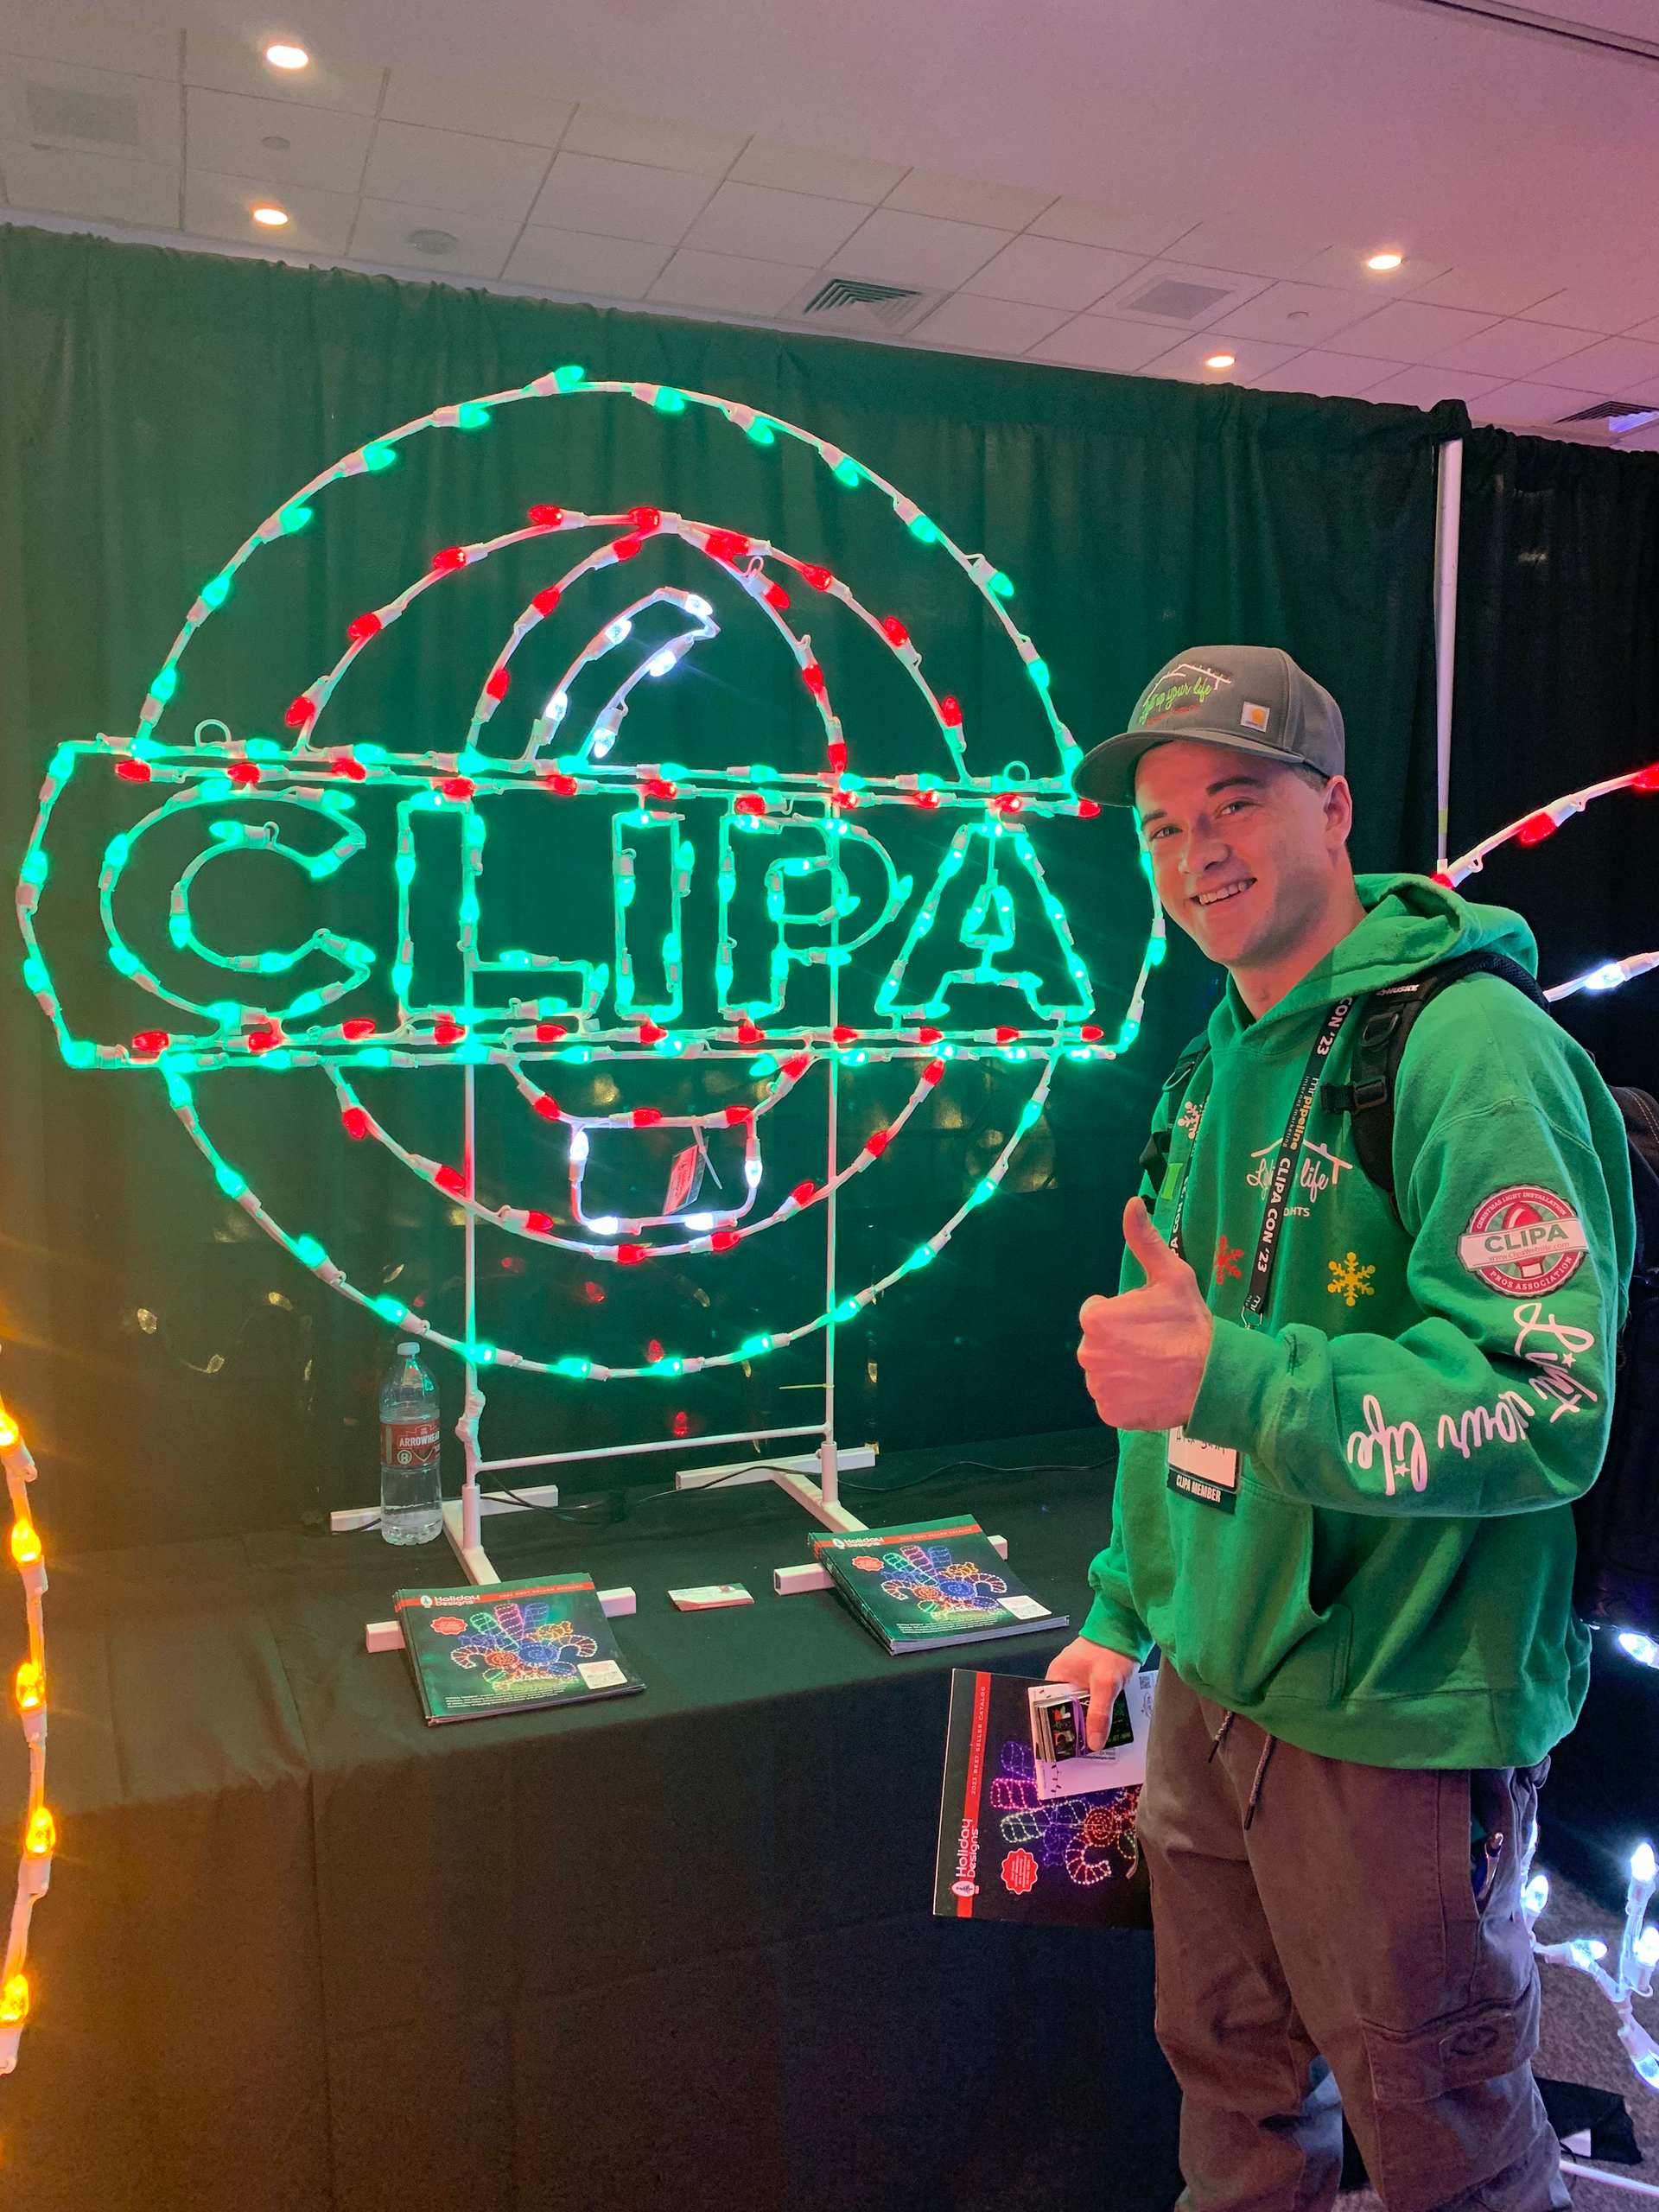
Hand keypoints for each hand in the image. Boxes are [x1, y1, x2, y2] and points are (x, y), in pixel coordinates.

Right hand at [1046, 1636, 1139, 1749]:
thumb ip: (1099, 1714)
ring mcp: (1078, 1678)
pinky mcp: (1092, 1680)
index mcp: (1056, 1675)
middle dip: (1073, 1729)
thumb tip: (1093, 1745)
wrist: (1129, 1629)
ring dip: (1087, 1722)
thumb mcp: (1105, 1684)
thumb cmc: (1111, 1652)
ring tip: (1093, 1747)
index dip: (1053, 1728)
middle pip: (1064, 1710)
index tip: (1061, 1749)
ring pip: (1079, 1708)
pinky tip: (1104, 1728)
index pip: (1047, 1707)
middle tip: (1080, 1753)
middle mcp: (1063, 1678)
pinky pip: (1090, 1702)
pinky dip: (1096, 1713)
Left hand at [1077, 1196, 1213, 1431]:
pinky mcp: (1111, 1414)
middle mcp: (1089, 1353)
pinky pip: (1112, 1402)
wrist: (1215, 1377)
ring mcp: (1099, 1387)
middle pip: (1099, 1344)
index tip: (1149, 1323)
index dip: (1124, 1316)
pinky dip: (1128, 1398)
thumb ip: (1144, 1240)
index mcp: (1096, 1318)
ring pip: (1105, 1373)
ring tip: (1154, 1367)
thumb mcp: (1172, 1276)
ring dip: (1123, 1370)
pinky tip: (1151, 1389)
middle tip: (1154, 1346)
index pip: (1098, 1314)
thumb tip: (1131, 1202)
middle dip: (1121, 1343)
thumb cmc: (1191, 1324)